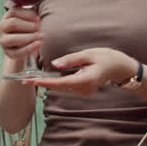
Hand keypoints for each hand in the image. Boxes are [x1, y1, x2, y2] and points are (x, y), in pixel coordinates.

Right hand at [0, 5, 41, 62]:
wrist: (22, 46)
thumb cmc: (26, 30)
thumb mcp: (27, 20)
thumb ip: (31, 16)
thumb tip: (37, 19)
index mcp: (6, 17)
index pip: (14, 12)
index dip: (27, 14)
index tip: (38, 18)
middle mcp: (2, 28)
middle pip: (13, 24)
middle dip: (29, 26)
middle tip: (40, 28)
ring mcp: (3, 41)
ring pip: (12, 39)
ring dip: (29, 37)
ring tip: (40, 36)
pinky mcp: (8, 53)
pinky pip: (18, 52)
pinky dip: (30, 48)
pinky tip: (38, 44)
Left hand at [20, 48, 134, 96]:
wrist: (122, 68)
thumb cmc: (107, 57)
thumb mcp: (89, 54)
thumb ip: (71, 60)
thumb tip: (54, 64)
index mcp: (86, 79)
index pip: (60, 83)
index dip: (44, 82)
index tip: (31, 81)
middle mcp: (84, 88)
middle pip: (59, 87)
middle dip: (42, 84)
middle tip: (24, 80)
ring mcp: (85, 91)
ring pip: (62, 88)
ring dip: (49, 84)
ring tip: (32, 80)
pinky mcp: (84, 90)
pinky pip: (68, 87)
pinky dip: (57, 83)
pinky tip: (48, 79)